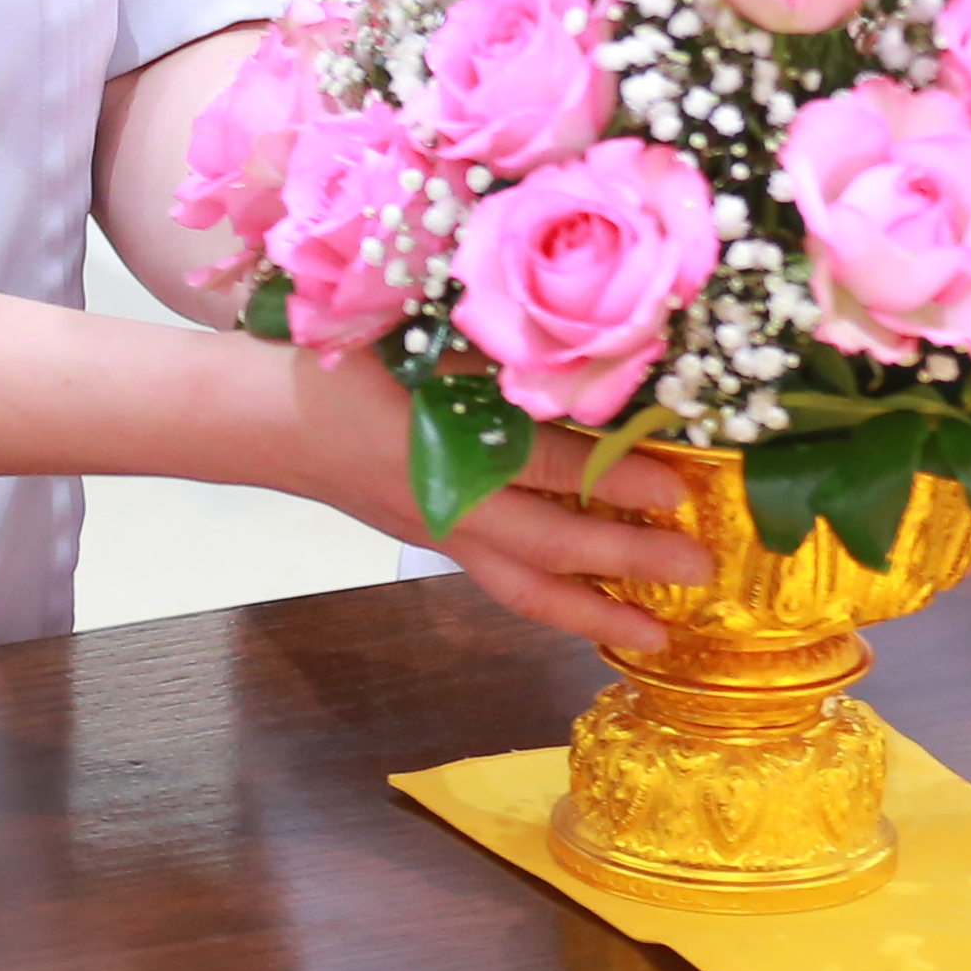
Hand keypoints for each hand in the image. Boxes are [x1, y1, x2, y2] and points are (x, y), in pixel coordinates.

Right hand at [251, 342, 709, 647]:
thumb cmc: (351, 360)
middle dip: (628, 562)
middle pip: (550, 549)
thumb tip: (593, 357)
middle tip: (699, 570)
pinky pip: (503, 583)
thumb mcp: (431, 338)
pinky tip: (595, 605)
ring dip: (595, 612)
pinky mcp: (435, 541)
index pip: (552, 470)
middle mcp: (450, 507)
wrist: (271, 414)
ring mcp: (441, 534)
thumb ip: (505, 353)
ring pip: (525, 589)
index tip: (680, 487)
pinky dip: (554, 600)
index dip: (618, 479)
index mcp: (449, 450)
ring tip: (657, 633)